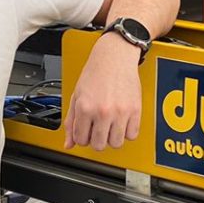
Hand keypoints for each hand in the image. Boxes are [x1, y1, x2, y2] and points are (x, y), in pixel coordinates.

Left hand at [64, 34, 142, 151]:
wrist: (114, 57)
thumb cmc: (95, 73)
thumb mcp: (76, 96)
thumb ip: (71, 122)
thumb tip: (68, 143)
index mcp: (85, 108)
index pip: (81, 140)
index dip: (82, 137)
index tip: (86, 131)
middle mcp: (103, 111)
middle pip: (99, 145)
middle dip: (97, 139)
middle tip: (98, 129)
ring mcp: (120, 112)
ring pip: (116, 143)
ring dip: (112, 137)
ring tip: (110, 126)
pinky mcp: (135, 110)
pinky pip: (132, 135)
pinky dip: (127, 132)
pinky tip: (121, 123)